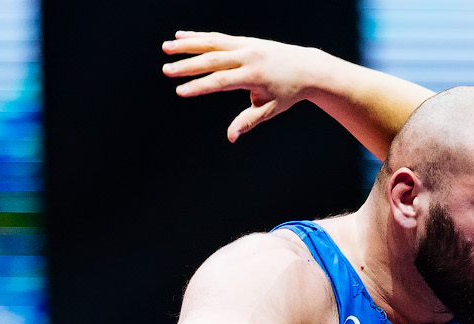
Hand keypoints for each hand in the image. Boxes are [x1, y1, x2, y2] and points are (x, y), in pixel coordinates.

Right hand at [162, 31, 326, 140]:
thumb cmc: (289, 93)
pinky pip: (219, 38)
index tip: (180, 91)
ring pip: (212, 43)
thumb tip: (231, 137)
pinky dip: (200, 37)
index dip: (199, 86)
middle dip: (188, 65)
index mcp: (254, 75)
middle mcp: (248, 56)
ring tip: (166, 48)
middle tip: (166, 70)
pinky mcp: (245, 40)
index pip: (221, 81)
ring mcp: (246, 45)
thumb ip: (249, 121)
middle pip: (213, 60)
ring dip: (187, 45)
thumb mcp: (270, 110)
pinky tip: (182, 37)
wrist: (307, 67)